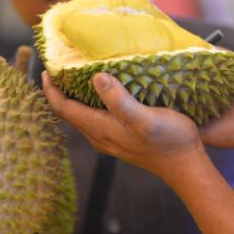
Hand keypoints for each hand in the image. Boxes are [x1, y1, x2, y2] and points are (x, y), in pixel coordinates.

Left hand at [42, 71, 202, 180]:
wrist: (186, 165)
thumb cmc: (169, 140)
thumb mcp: (145, 118)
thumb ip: (120, 101)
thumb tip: (96, 79)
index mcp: (101, 128)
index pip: (64, 109)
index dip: (51, 90)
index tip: (47, 69)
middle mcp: (99, 136)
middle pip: (68, 113)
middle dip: (58, 91)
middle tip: (57, 67)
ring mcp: (109, 139)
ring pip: (80, 116)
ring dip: (72, 97)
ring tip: (73, 76)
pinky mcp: (120, 139)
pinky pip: (94, 119)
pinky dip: (88, 103)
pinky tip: (99, 92)